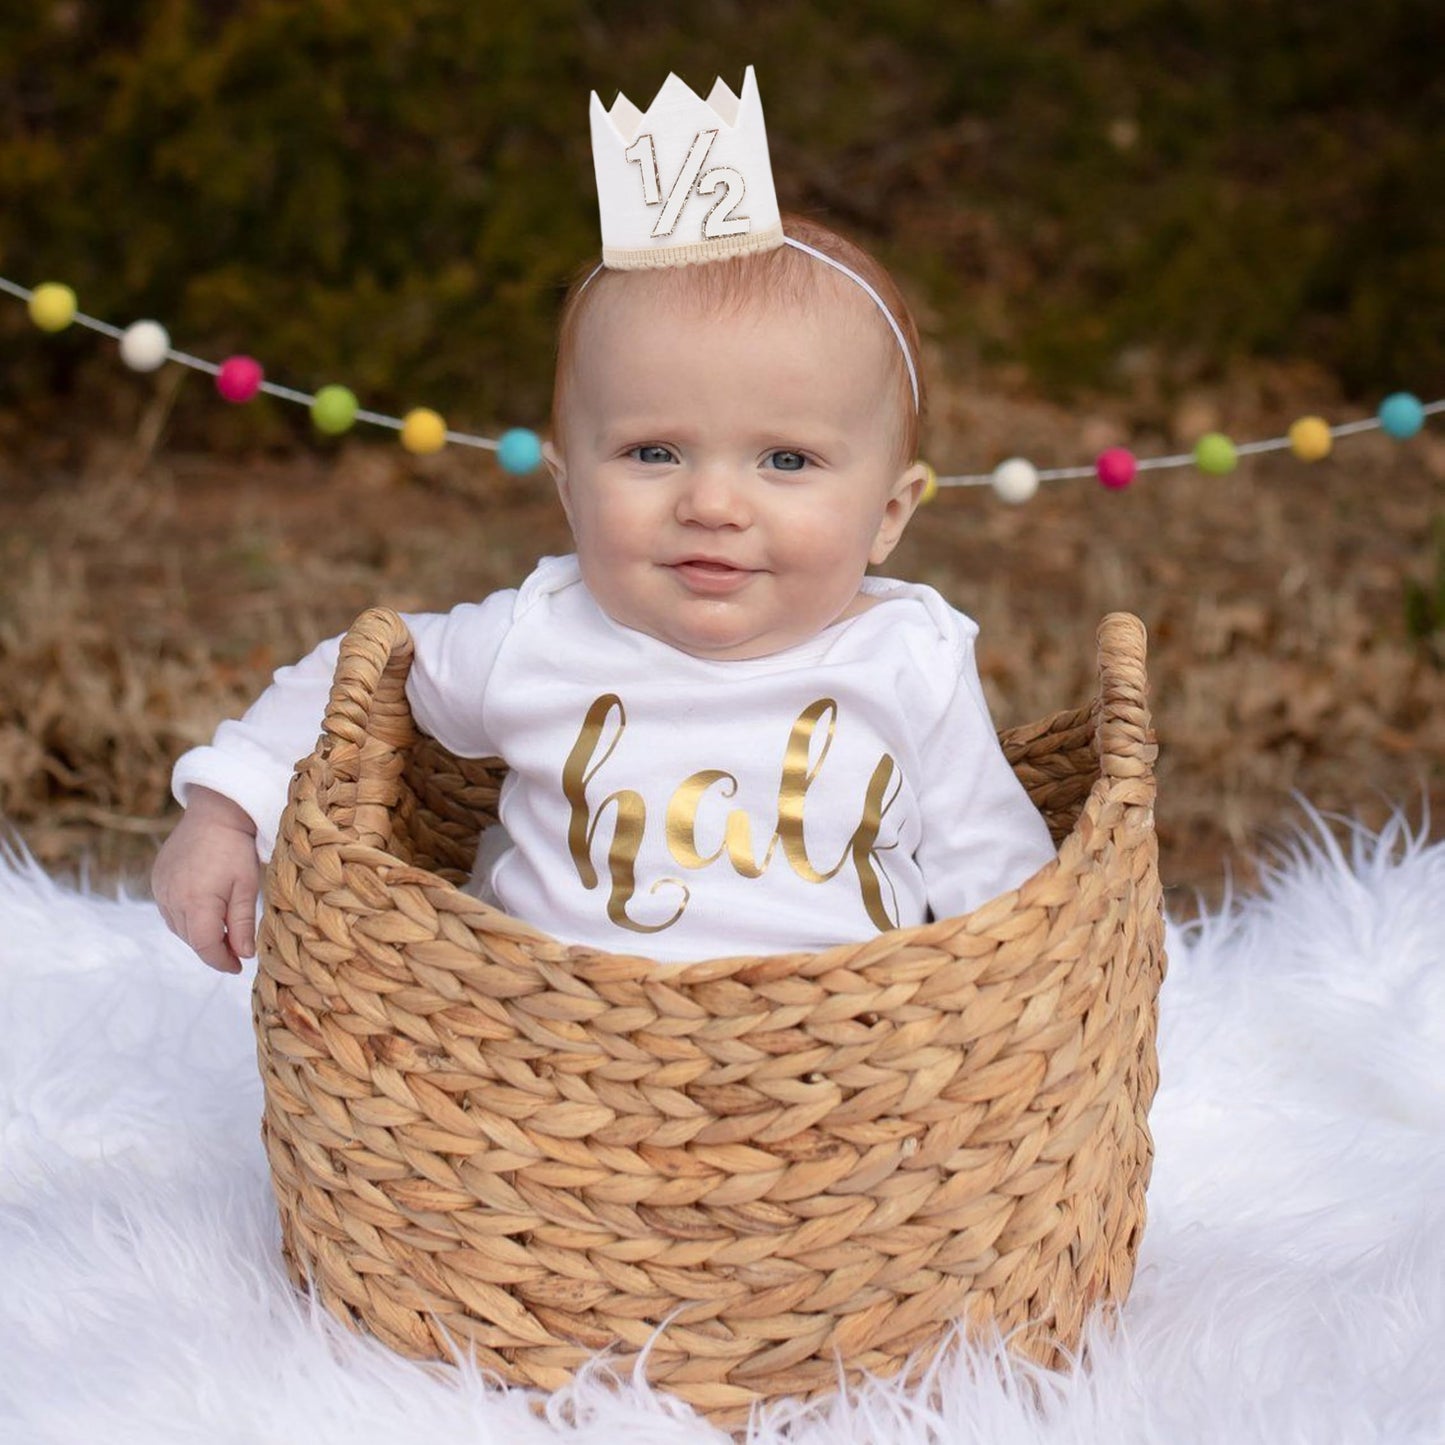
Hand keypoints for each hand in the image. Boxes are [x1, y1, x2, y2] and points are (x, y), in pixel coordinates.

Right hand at [152, 787, 261, 973]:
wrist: (214, 813)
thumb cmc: (236, 848)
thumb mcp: (246, 887)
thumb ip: (242, 923)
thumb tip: (243, 956)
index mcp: (196, 902)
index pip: (205, 946)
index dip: (222, 961)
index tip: (238, 967)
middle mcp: (171, 898)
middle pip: (191, 939)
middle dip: (213, 949)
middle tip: (236, 951)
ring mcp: (160, 889)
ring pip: (179, 928)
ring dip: (199, 934)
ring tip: (223, 931)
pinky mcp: (157, 880)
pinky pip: (170, 911)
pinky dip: (186, 918)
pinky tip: (204, 912)